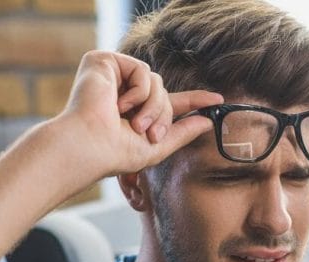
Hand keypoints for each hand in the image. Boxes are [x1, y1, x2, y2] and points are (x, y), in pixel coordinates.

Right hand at [56, 51, 222, 177]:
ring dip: (153, 106)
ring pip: (157, 81)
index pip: (171, 102)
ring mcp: (114, 76)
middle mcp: (125, 92)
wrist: (90, 146)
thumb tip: (208, 121)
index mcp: (136, 112)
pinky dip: (138, 91)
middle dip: (164, 115)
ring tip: (134, 124)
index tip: (218, 100)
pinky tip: (118, 105)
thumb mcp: (158, 147)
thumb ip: (183, 132)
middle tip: (150, 134)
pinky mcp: (105, 62)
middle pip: (165, 94)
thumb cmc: (115, 153)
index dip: (195, 100)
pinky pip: (142, 70)